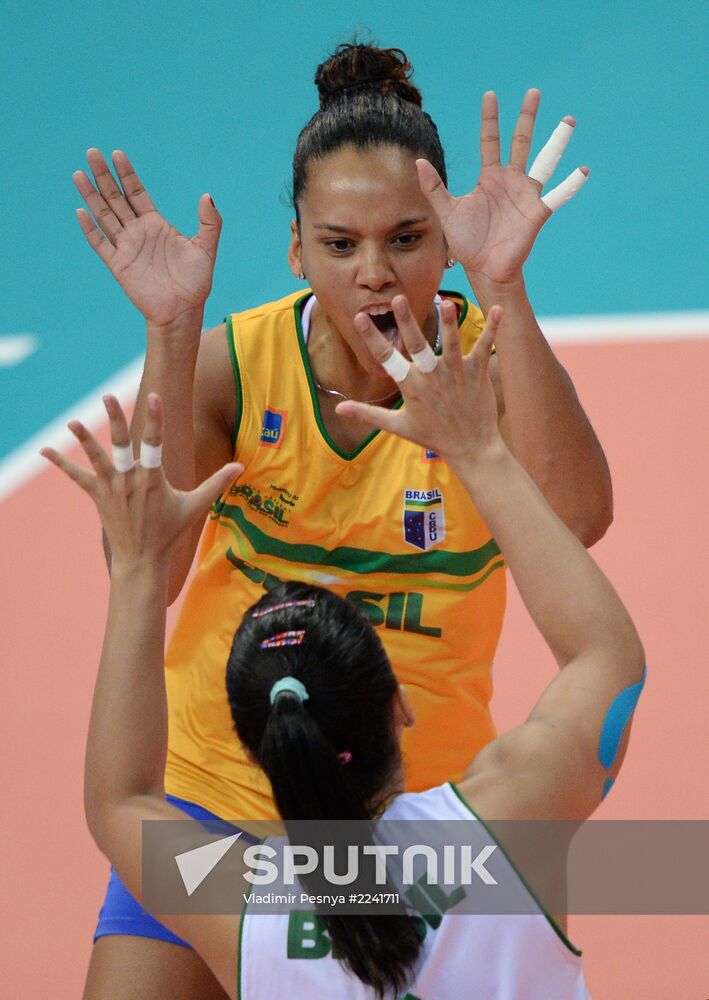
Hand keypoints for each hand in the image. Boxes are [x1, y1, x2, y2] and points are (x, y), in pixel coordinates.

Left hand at [40, 394, 241, 565]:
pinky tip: (45, 450)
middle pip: (121, 444)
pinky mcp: (97, 496)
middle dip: (114, 419)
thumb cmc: (169, 532)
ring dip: (84, 439)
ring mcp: (111, 488)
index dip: (155, 419)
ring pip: (96, 458)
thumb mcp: (195, 506)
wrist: (141, 559)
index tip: (155, 396)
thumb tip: (240, 466)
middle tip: (107, 396)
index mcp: (153, 480)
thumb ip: (217, 483)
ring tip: (73, 421)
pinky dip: (61, 463)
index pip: (155, 443)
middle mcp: (130, 481)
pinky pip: (77, 477)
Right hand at [73, 150, 221, 326]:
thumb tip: (207, 196)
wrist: (182, 311)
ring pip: (104, 216)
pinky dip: (90, 229)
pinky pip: (101, 244)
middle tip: (92, 153)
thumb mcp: (206, 249)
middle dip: (105, 176)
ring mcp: (126, 247)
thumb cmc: (195, 282)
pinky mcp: (118, 265)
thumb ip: (210, 223)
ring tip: (79, 174)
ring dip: (91, 196)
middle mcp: (138, 232)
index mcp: (156, 224)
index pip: (137, 193)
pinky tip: (80, 213)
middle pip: (116, 198)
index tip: (117, 154)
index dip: (127, 174)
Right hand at [336, 297, 503, 468]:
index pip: (387, 358)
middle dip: (406, 322)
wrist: (471, 449)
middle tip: (398, 299)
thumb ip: (368, 414)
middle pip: (417, 345)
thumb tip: (338, 408)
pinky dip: (492, 329)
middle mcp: (432, 377)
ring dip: (449, 323)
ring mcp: (456, 374)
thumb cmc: (433, 436)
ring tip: (445, 303)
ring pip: (452, 343)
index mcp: (411, 387)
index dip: (373, 338)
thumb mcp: (397, 426)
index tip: (360, 318)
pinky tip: (499, 308)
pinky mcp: (477, 373)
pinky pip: (485, 347)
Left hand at [416, 90, 587, 283]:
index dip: (490, 120)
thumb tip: (419, 162)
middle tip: (533, 92)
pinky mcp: (537, 212)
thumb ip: (434, 188)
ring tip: (569, 121)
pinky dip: (571, 184)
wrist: (483, 268)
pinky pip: (557, 195)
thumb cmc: (467, 242)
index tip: (490, 96)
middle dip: (527, 117)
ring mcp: (526, 194)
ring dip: (557, 141)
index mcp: (490, 178)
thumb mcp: (447, 211)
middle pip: (521, 141)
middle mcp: (510, 181)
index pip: (490, 141)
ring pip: (545, 161)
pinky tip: (583, 170)